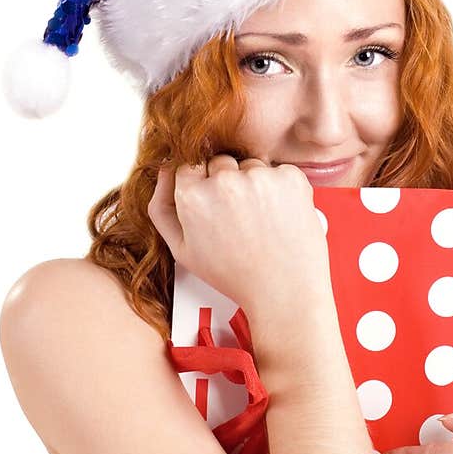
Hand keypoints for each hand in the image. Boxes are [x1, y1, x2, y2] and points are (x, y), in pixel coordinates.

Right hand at [147, 155, 332, 316]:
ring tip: (261, 221)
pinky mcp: (290, 178)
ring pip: (251, 165)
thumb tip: (165, 167)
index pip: (188, 166)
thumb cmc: (233, 275)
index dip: (202, 186)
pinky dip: (281, 189)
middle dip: (227, 184)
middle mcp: (224, 181)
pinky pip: (279, 171)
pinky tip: (279, 216)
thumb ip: (162, 207)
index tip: (215, 206)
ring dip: (255, 184)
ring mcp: (259, 177)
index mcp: (192, 197)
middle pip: (220, 162)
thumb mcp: (182, 250)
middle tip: (239, 219)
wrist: (284, 291)